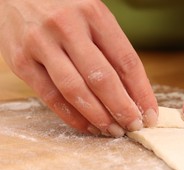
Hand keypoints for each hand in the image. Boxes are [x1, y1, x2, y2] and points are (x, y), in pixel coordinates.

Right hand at [0, 0, 157, 136]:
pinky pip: (51, 96)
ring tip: (114, 131)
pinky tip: (88, 126)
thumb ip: (111, 50)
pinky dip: (72, 116)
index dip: (142, 92)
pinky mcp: (21, 61)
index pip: (126, 61)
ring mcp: (41, 43)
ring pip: (75, 90)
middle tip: (134, 126)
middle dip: (122, 108)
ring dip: (99, 116)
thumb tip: (133, 94)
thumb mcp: (93, 17)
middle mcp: (67, 27)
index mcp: (93, 13)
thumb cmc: (63, 8)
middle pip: (102, 78)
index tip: (151, 113)